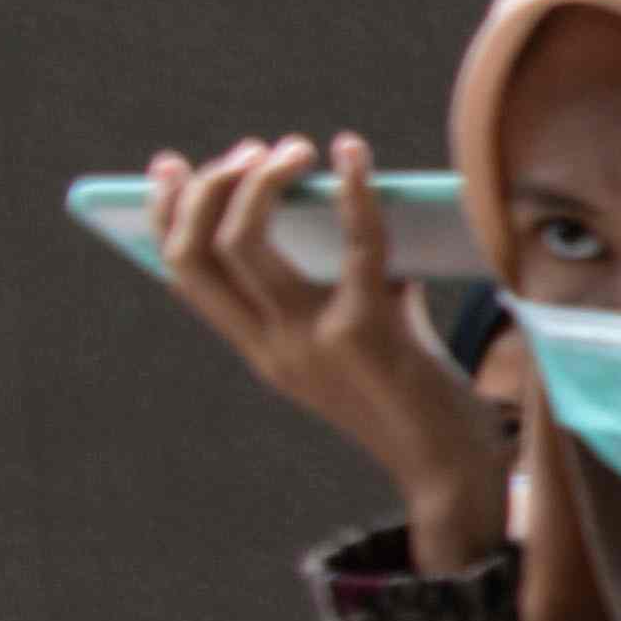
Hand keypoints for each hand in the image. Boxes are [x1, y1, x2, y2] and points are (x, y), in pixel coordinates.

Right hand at [139, 135, 504, 570]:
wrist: (456, 472)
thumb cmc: (417, 400)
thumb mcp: (360, 341)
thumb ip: (347, 286)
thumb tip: (347, 207)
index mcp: (261, 351)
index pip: (184, 275)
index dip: (164, 215)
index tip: (165, 167)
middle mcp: (272, 347)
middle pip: (196, 251)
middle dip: (207, 187)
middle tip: (252, 150)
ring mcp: (312, 341)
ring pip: (243, 241)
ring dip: (260, 181)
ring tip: (293, 149)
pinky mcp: (368, 332)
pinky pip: (354, 243)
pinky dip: (351, 189)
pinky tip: (352, 153)